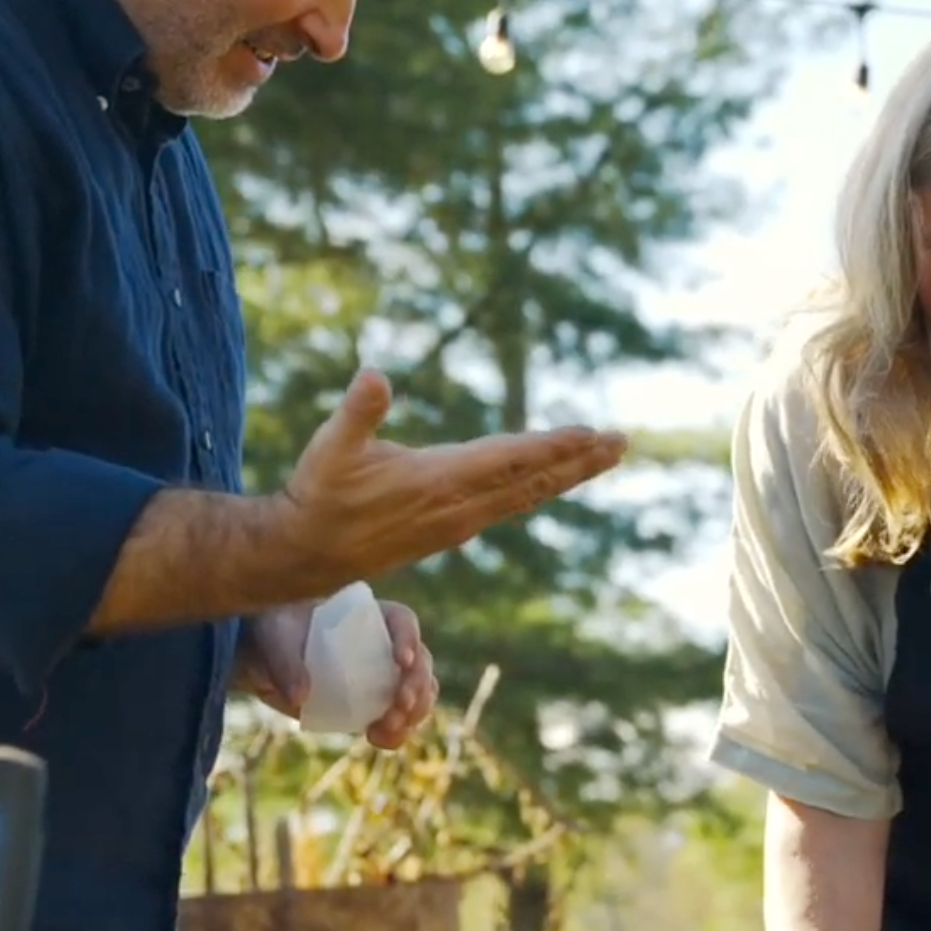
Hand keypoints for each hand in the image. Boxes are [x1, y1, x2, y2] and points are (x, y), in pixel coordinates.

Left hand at [235, 597, 441, 749]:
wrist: (264, 658)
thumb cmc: (275, 632)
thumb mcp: (275, 638)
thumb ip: (286, 663)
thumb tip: (300, 697)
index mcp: (370, 616)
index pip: (403, 622)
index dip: (409, 639)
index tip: (402, 661)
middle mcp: (385, 645)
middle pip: (421, 662)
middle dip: (417, 685)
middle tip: (400, 704)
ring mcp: (382, 677)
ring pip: (419, 693)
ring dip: (414, 712)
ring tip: (389, 726)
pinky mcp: (371, 705)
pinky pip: (400, 720)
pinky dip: (398, 732)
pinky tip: (380, 739)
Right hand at [278, 371, 626, 589]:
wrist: (306, 554)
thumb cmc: (318, 494)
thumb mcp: (330, 448)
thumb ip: (357, 413)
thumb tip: (374, 376)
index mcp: (436, 482)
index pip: (507, 462)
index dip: (550, 447)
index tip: (590, 434)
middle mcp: (457, 508)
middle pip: (531, 481)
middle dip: (579, 461)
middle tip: (623, 441)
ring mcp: (458, 522)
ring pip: (525, 495)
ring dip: (567, 474)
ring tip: (605, 453)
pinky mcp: (453, 529)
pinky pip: (510, 504)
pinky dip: (540, 486)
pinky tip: (556, 478)